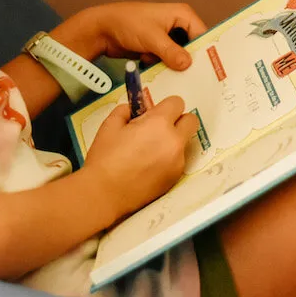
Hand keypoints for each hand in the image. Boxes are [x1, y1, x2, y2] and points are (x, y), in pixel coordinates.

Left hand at [54, 2, 207, 70]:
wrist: (102, 30)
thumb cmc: (127, 23)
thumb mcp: (151, 37)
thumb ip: (170, 51)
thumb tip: (188, 64)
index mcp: (182, 15)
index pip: (202, 34)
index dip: (207, 51)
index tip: (211, 70)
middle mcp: (178, 25)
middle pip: (193, 47)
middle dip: (193, 62)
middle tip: (200, 82)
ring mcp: (167, 38)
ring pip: (180, 56)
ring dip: (179, 69)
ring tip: (185, 85)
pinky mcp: (157, 49)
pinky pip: (168, 61)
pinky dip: (167, 70)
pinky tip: (167, 81)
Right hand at [81, 96, 200, 218]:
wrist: (104, 194)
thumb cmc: (105, 158)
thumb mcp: (110, 125)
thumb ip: (127, 110)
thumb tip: (136, 109)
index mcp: (159, 123)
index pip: (177, 102)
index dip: (165, 106)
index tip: (154, 113)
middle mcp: (174, 141)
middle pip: (191, 121)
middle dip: (178, 121)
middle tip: (158, 129)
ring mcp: (178, 161)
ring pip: (184, 143)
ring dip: (173, 142)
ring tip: (149, 152)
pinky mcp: (175, 178)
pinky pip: (178, 161)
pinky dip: (169, 160)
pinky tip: (148, 168)